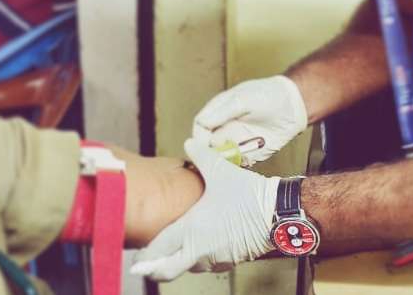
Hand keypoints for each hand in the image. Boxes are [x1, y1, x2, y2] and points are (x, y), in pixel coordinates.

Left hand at [130, 139, 278, 281]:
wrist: (276, 214)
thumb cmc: (247, 195)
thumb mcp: (220, 172)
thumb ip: (200, 156)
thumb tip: (189, 142)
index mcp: (191, 230)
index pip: (159, 250)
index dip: (145, 257)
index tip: (136, 260)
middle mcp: (200, 249)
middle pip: (168, 270)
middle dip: (155, 269)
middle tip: (146, 266)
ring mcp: (215, 258)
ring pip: (189, 267)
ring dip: (178, 262)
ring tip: (172, 252)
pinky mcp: (229, 261)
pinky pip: (207, 264)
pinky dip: (198, 260)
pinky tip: (199, 246)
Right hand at [191, 75, 307, 165]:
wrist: (294, 106)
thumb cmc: (268, 95)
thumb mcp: (244, 99)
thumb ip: (223, 111)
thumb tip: (202, 123)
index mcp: (219, 111)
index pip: (201, 126)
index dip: (199, 137)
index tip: (203, 147)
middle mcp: (225, 127)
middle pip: (209, 145)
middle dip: (213, 153)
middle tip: (220, 157)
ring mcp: (237, 140)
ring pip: (224, 156)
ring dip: (228, 160)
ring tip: (239, 155)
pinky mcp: (250, 152)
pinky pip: (241, 162)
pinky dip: (243, 163)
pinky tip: (251, 157)